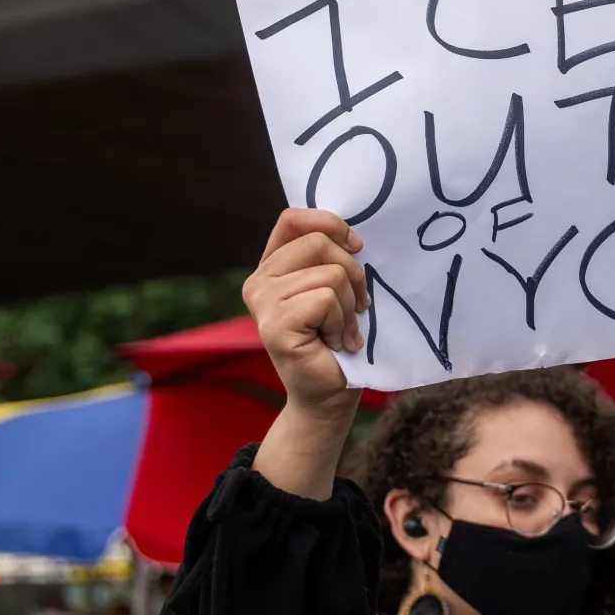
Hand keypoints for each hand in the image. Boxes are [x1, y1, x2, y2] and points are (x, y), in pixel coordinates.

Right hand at [243, 209, 369, 411]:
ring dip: (349, 308)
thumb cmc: (336, 341)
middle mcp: (259, 282)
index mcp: (271, 267)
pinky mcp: (275, 324)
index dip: (330, 224)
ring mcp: (263, 303)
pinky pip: (326, 300)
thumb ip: (330, 259)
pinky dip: (341, 323)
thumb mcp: (335, 290)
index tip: (356, 246)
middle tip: (355, 308)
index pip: (294, 219)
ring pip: (330, 275)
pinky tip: (334, 343)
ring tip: (341, 332)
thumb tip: (354, 237)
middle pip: (319, 243)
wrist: (328, 395)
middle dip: (352, 274)